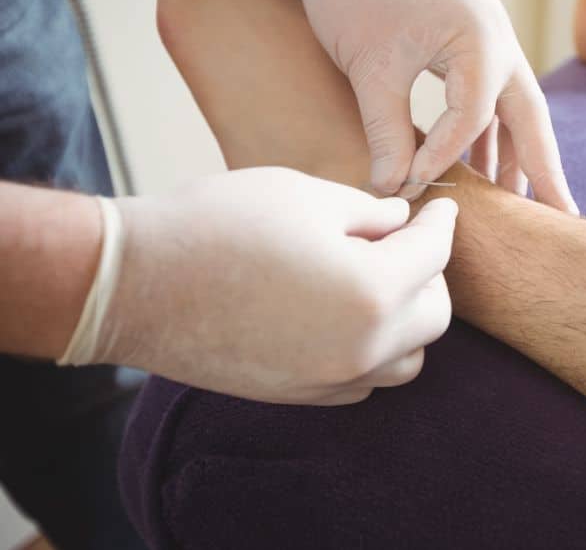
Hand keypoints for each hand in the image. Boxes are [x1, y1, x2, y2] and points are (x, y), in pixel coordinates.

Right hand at [97, 167, 456, 404]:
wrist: (136, 283)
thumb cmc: (218, 224)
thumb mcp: (305, 195)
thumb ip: (370, 214)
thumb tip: (401, 224)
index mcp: (372, 291)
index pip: (435, 256)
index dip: (442, 225)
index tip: (441, 210)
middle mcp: (362, 348)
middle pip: (434, 315)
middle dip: (430, 274)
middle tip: (407, 243)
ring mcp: (331, 379)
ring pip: (407, 359)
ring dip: (407, 320)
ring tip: (380, 282)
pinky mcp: (301, 396)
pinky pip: (365, 380)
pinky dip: (372, 351)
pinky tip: (347, 317)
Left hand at [291, 0, 577, 213]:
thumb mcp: (369, 68)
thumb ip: (388, 132)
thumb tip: (396, 190)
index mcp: (479, 34)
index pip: (475, 115)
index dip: (446, 156)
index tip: (412, 185)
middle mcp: (498, 37)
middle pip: (531, 115)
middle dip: (544, 168)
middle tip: (561, 216)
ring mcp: (491, 42)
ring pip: (516, 111)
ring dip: (517, 156)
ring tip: (519, 208)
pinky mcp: (474, 49)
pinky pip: (492, 102)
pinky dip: (489, 136)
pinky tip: (484, 172)